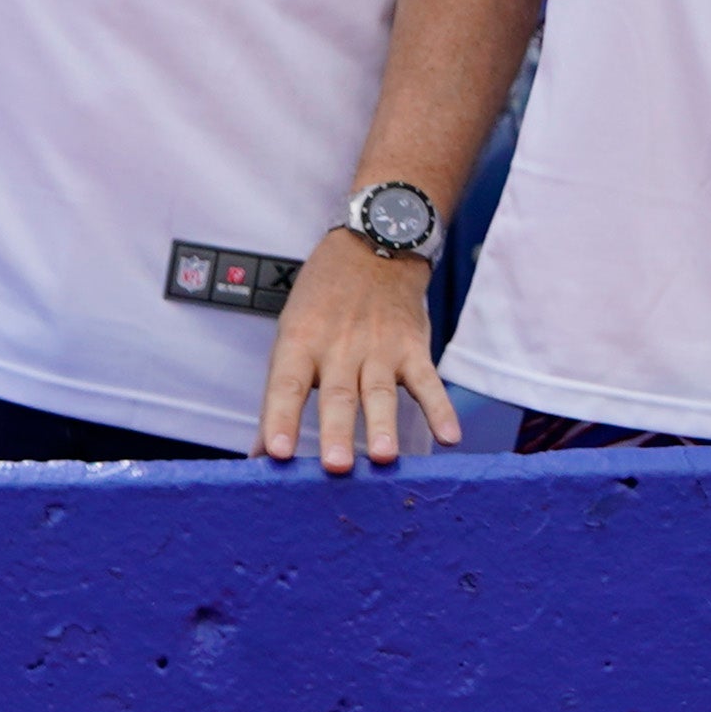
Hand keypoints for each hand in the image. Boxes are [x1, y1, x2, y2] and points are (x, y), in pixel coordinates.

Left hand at [255, 226, 457, 472]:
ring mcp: (379, 348)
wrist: (374, 245)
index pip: (285, 385)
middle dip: (336, 431)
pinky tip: (449, 435)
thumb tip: (261, 452)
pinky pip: (428, 381)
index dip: (280, 418)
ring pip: (379, 391)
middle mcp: (339, 347)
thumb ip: (280, 394)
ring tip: (384, 456)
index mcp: (302, 342)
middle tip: (336, 465)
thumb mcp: (292, 332)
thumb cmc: (324, 296)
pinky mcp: (412, 348)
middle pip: (337, 394)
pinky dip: (440, 409)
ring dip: (382, 425)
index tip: (276, 452)